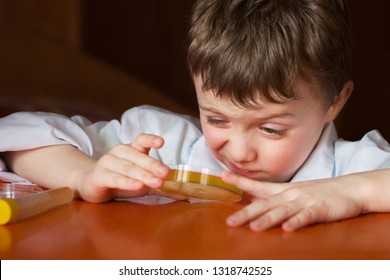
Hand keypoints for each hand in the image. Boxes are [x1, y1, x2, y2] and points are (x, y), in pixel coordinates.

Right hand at [77, 133, 170, 201]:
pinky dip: (127, 182)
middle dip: (153, 165)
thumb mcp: (141, 181)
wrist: (90, 183)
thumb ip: (157, 184)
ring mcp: (108, 162)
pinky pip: (115, 178)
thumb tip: (181, 194)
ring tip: (157, 182)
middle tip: (165, 173)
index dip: (151, 139)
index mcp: (131, 149)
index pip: (142, 140)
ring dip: (144, 175)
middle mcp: (119, 152)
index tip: (161, 142)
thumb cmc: (120, 180)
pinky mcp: (99, 175)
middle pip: (138, 157)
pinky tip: (138, 186)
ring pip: (128, 168)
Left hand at [221, 172, 366, 230]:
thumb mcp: (294, 192)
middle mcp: (290, 194)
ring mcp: (304, 201)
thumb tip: (254, 198)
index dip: (240, 181)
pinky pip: (306, 216)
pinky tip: (288, 228)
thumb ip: (275, 197)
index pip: (258, 185)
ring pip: (282, 211)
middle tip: (230, 222)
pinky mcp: (319, 209)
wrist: (350, 188)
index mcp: (284, 190)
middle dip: (246, 213)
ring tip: (254, 227)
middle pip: (265, 204)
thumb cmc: (320, 192)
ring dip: (268, 219)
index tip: (223, 175)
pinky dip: (297, 222)